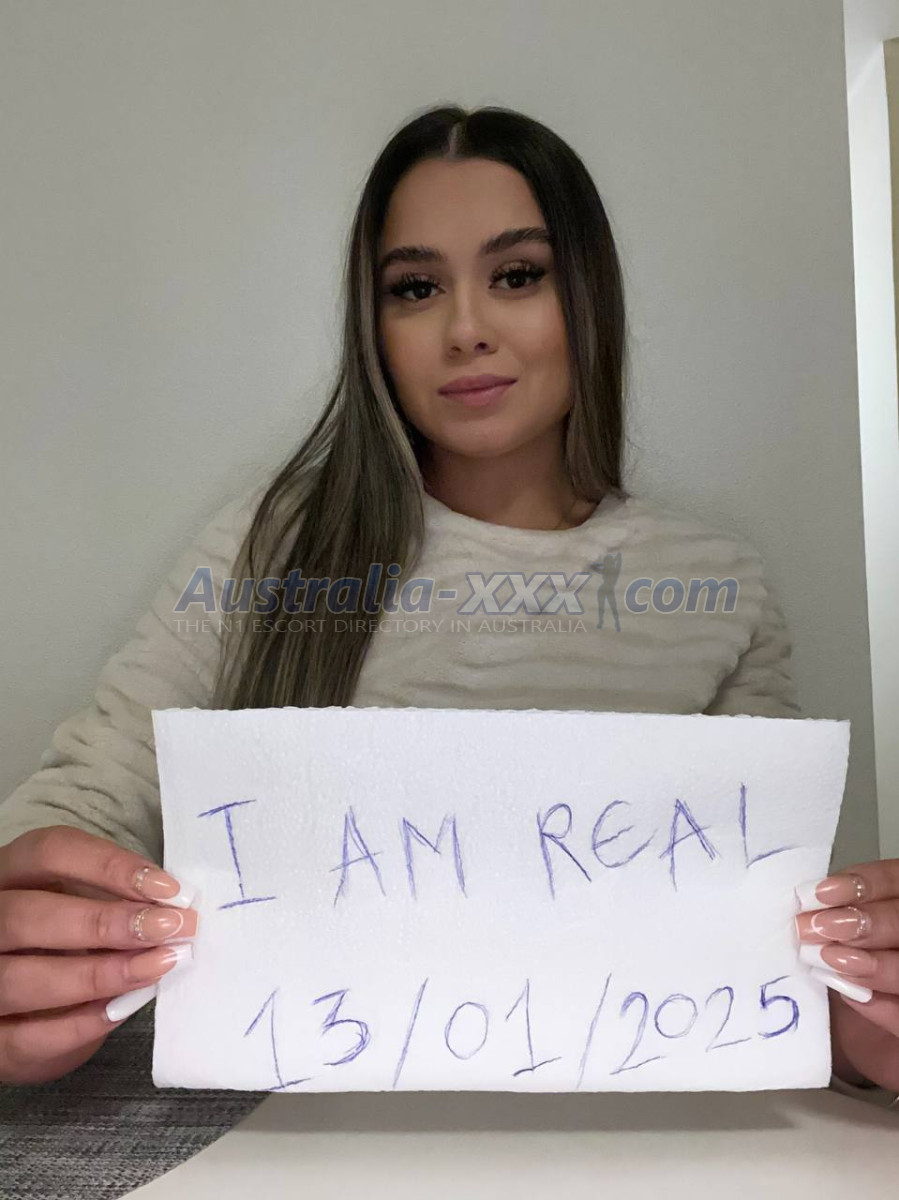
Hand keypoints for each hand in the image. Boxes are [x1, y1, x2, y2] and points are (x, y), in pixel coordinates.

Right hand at [0, 825, 197, 1084]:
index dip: (111, 866)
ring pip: (22, 978)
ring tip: (155, 967)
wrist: (25, 1013)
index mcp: (10, 875)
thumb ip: (115, 901)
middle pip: (30, 915)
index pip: (51, 853)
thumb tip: (173, 908)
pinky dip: (81, 1023)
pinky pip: (27, 1035)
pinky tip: (122, 1009)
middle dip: (106, 923)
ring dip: (99, 974)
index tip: (167, 889)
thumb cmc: (63, 944)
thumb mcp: (80, 908)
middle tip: (168, 929)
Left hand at [794, 859, 898, 1091]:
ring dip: (869, 962)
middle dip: (861, 921)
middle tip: (814, 928)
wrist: (864, 1040)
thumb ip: (830, 918)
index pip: (896, 880)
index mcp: (898, 909)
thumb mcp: (836, 941)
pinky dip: (883, 1007)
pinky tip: (854, 997)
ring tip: (828, 960)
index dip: (862, 883)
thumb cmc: (847, 979)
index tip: (819, 893)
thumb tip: (801, 902)